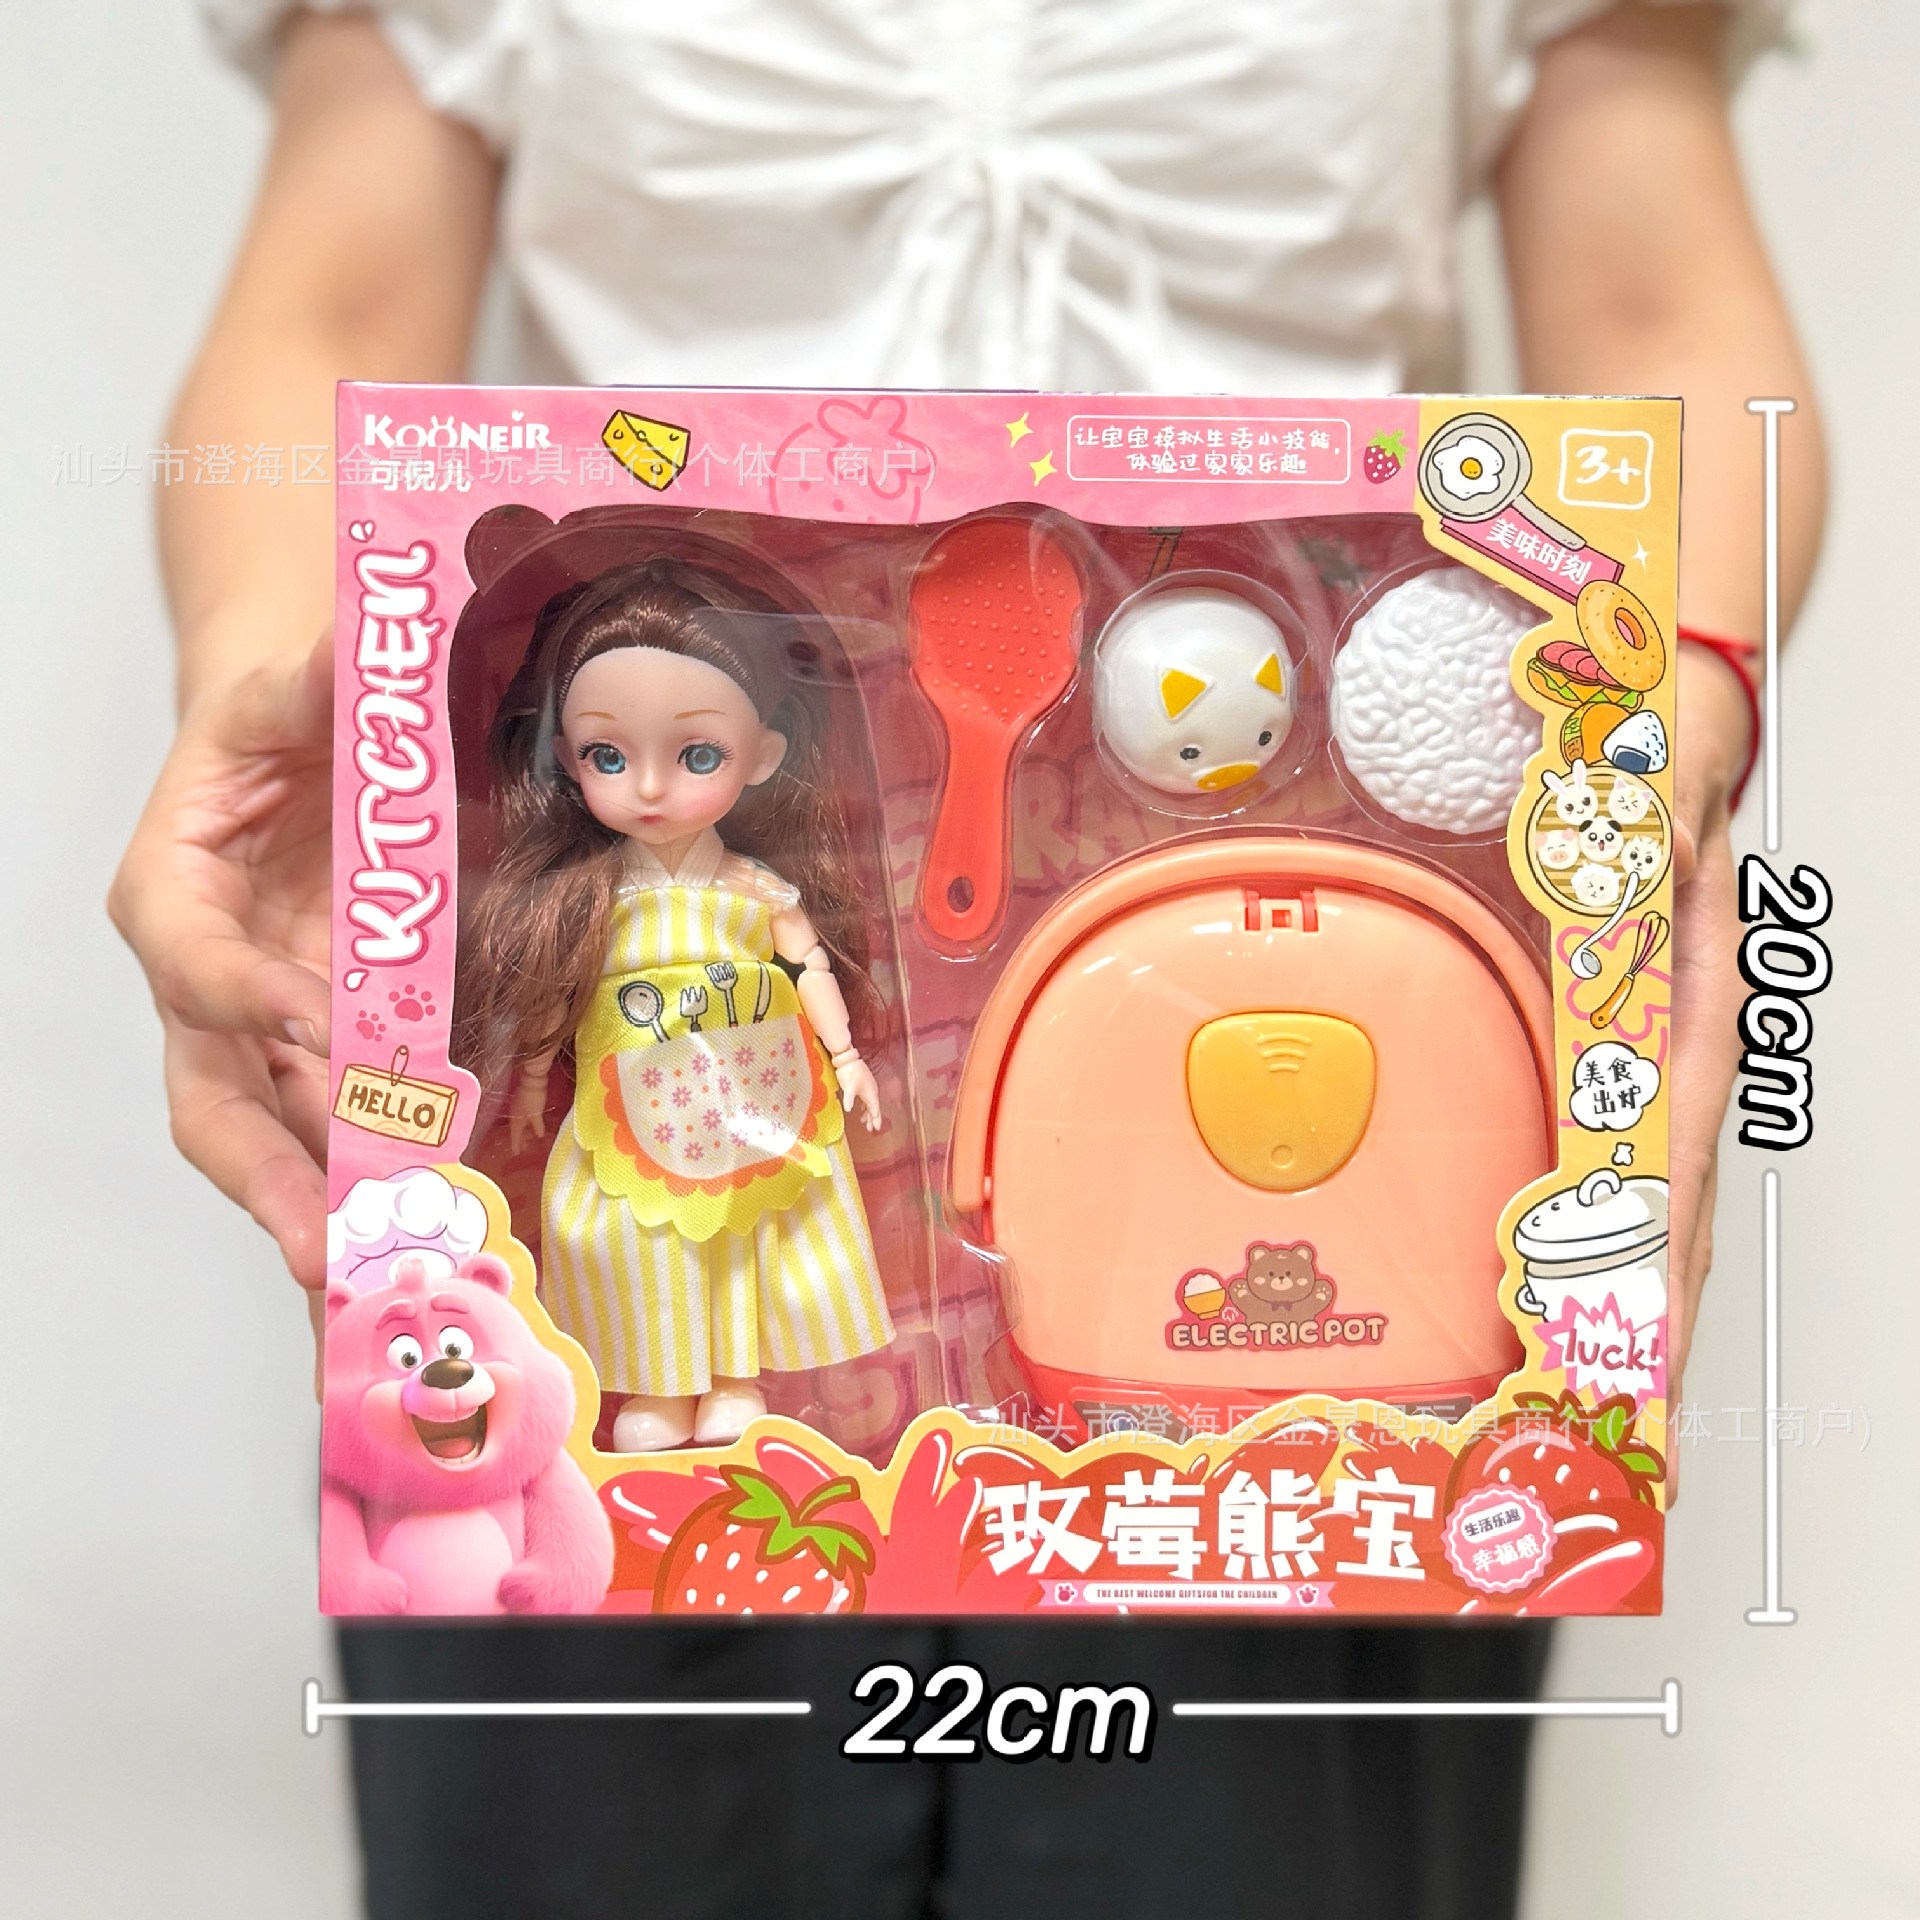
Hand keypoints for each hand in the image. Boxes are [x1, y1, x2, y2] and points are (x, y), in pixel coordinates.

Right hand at [109, 635, 332, 1319]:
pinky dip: (382, 1193)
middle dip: (267, 1179)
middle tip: (329, 1246)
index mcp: (174, 892)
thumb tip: (351, 647)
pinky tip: (431, 1253)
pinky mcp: (331, 1052)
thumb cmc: (280, 722)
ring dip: (329, 1219)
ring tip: (383, 1298)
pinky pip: (346, 1135)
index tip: (318, 1030)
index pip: (193, 961)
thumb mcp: (289, 687)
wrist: (303, 748)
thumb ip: (314, 681)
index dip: (249, 998)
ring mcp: (271, 1032)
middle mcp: (211, 983)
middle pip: (213, 1099)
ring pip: (278, 1144)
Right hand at [508, 1070, 549, 1153]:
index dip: (516, 1146)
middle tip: (524, 1149)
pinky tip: (533, 1126)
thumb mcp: (536, 1115)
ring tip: (530, 1140)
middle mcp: (514, 1116)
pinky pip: (524, 1119)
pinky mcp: (523, 1103)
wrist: (532, 1079)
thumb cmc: (533, 1098)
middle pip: (517, 1132)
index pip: (514, 1137)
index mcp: (515, 1121)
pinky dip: (528, 1125)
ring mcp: (518, 1109)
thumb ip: (537, 1127)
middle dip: (521, 1140)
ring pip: (521, 1125)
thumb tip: (539, 1137)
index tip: (515, 1154)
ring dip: (525, 1133)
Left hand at [837, 1057, 883, 1131]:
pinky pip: (867, 1100)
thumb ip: (849, 1099)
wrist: (848, 1059)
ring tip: (865, 1123)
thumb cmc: (850, 1072)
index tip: (876, 1128)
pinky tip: (861, 1111)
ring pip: (870, 1104)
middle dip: (873, 1119)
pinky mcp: (863, 1086)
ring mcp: (868, 1089)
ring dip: (868, 1114)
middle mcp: (872, 1092)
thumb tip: (848, 1110)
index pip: (875, 1109)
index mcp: (871, 1093)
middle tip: (871, 1129)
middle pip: (874, 1108)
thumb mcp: (848, 1087)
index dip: (876, 1119)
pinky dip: (865, 1107)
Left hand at [1660, 646, 1752, 1497]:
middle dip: (1655, 1306)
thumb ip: (1649, 849)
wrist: (1681, 722)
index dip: (1657, 1248)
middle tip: (1633, 1404)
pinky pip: (1633, 1145)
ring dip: (1642, 1281)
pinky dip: (1623, 1218)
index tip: (1644, 1333)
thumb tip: (1644, 884)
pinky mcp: (1640, 1040)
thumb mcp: (1654, 798)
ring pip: (1660, 1184)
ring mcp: (1666, 1045)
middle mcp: (1683, 1036)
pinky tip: (1603, 1267)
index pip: (1673, 1148)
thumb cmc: (1664, 764)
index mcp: (1687, 997)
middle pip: (1673, 1194)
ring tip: (1625, 1374)